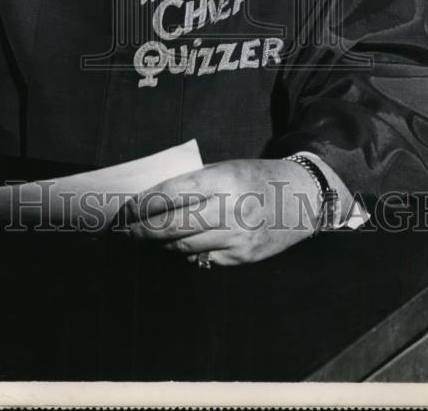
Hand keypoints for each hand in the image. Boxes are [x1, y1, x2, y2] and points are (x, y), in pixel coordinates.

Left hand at [121, 158, 321, 265]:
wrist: (303, 198)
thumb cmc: (256, 177)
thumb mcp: (226, 168)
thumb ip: (194, 183)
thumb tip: (152, 201)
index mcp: (222, 179)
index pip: (170, 194)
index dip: (142, 205)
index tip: (124, 210)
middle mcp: (230, 209)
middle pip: (172, 226)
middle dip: (142, 231)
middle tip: (123, 232)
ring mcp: (237, 237)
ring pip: (183, 246)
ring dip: (158, 245)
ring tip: (141, 241)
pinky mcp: (243, 258)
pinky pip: (202, 259)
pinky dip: (184, 254)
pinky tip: (172, 249)